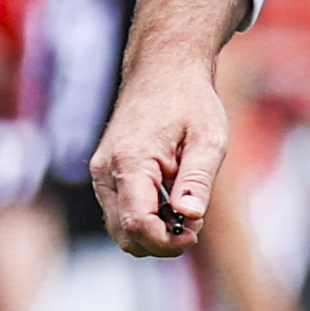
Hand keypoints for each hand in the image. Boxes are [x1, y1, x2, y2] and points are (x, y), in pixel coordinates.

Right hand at [94, 0, 250, 254]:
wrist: (163, 68)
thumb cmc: (189, 101)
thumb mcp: (208, 138)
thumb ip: (198, 180)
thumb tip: (191, 217)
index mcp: (129, 163)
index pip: (137, 225)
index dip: (168, 242)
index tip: (196, 230)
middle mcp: (105, 172)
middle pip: (125, 235)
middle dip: (162, 242)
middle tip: (194, 222)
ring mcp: (101, 174)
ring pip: (120, 229)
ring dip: (154, 232)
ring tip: (186, 208)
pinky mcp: (105, 175)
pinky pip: (120, 213)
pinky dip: (146, 220)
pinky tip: (172, 202)